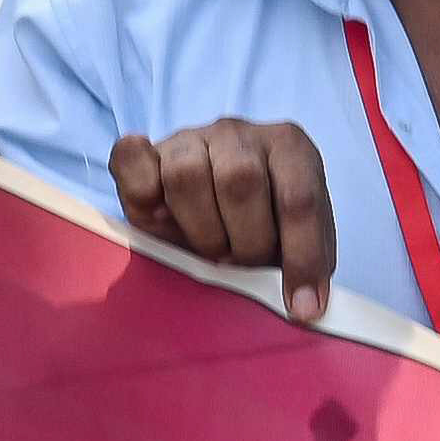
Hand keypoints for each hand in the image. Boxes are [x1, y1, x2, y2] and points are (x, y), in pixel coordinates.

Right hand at [108, 119, 338, 320]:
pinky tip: (159, 218)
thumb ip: (303, 263)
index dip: (301, 256)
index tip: (301, 306)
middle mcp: (239, 133)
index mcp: (289, 147)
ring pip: (187, 175)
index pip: (300, 199)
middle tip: (242, 265)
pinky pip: (134, 158)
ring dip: (199, 228)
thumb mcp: (290, 238)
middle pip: (241, 181)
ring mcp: (190, 136)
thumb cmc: (259, 223)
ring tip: (210, 247)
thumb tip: (306, 307)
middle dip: (245, 241)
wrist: (211, 199)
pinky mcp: (148, 150)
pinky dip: (142, 191)